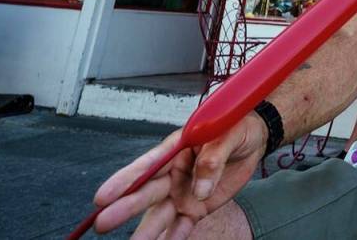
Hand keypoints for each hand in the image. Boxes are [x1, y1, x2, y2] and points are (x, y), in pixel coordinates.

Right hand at [93, 112, 267, 238]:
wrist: (254, 139)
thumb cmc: (236, 127)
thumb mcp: (229, 132)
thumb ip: (213, 157)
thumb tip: (200, 188)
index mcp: (177, 148)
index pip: (149, 165)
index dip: (126, 179)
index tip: (103, 196)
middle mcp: (174, 172)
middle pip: (148, 192)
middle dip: (125, 208)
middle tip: (103, 223)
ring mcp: (183, 191)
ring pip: (161, 214)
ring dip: (147, 230)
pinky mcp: (196, 207)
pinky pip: (183, 225)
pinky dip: (174, 236)